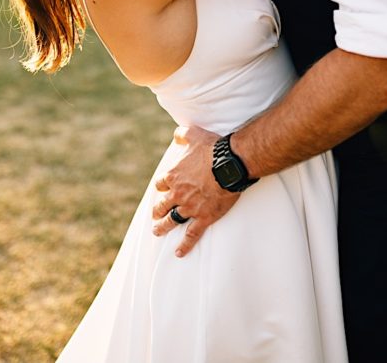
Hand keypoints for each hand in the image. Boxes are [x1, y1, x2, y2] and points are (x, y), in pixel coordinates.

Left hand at [151, 126, 240, 256]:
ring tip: (157, 231)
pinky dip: (184, 245)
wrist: (230, 164)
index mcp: (174, 176)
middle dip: (158, 211)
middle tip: (155, 216)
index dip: (162, 187)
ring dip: (163, 227)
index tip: (163, 189)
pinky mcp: (203, 218)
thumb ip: (183, 134)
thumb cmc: (213, 148)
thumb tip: (177, 135)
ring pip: (172, 221)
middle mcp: (178, 194)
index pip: (161, 184)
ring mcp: (190, 208)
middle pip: (162, 205)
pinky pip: (191, 235)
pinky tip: (178, 253)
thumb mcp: (194, 135)